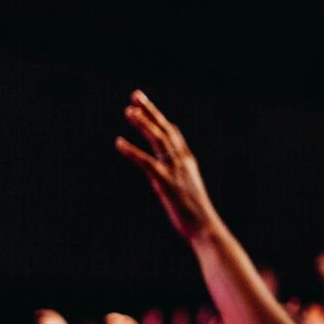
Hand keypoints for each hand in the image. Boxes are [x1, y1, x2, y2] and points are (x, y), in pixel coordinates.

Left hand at [116, 90, 221, 240]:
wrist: (205, 228)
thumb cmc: (195, 214)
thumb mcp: (186, 191)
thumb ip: (176, 179)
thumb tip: (165, 179)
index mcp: (188, 162)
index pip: (173, 134)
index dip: (159, 119)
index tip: (147, 107)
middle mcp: (182, 161)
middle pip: (165, 130)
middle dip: (150, 111)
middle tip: (136, 95)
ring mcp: (175, 170)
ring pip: (158, 140)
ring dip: (143, 123)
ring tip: (128, 111)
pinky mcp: (165, 182)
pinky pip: (146, 162)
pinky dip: (132, 151)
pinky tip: (118, 143)